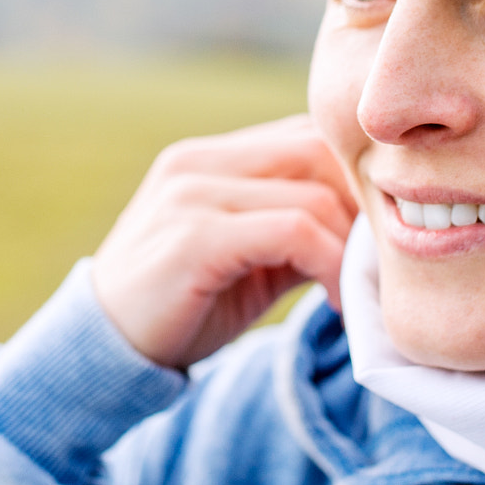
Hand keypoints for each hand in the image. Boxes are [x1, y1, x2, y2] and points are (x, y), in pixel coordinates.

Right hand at [92, 115, 357, 369]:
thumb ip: (299, 228)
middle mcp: (198, 162)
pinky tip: (333, 300)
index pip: (306, 134)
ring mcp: (191, 195)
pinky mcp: (193, 237)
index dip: (355, 179)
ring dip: (350, 247)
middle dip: (360, 207)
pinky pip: (292, 232)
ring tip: (356, 290)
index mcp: (211, 156)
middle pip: (317, 152)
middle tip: (379, 261)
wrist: (105, 349)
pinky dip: (329, 264)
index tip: (378, 235)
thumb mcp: (251, 257)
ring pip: (311, 195)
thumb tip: (373, 225)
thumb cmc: (184, 303)